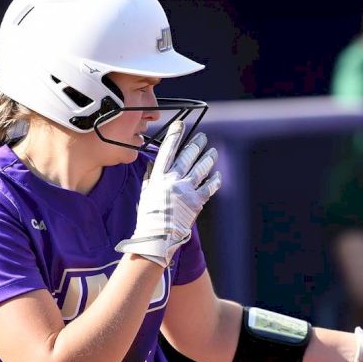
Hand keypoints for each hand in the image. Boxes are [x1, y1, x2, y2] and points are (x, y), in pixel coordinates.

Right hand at [115, 120, 220, 266]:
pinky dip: (214, 180)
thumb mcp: (145, 193)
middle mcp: (173, 180)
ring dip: (208, 158)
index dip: (175, 136)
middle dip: (196, 144)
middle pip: (187, 156)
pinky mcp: (197, 201)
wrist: (157, 237)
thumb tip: (153, 163)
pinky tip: (217, 175)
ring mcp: (186, 190)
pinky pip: (209, 187)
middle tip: (203, 137)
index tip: (181, 124)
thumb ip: (150, 176)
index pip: (167, 150)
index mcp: (158, 177)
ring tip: (213, 151)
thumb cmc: (148, 216)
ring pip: (201, 168)